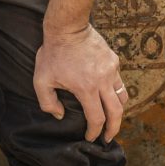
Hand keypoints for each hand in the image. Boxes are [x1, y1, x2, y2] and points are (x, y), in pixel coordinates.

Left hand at [35, 22, 126, 142]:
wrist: (68, 28)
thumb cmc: (53, 54)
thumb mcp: (41, 80)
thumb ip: (48, 103)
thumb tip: (60, 115)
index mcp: (86, 89)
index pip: (97, 118)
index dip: (94, 132)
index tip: (91, 137)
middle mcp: (103, 82)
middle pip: (116, 112)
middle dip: (113, 129)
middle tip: (108, 138)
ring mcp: (111, 71)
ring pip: (122, 97)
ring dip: (118, 111)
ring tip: (111, 118)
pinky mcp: (114, 61)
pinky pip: (119, 81)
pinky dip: (115, 92)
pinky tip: (107, 94)